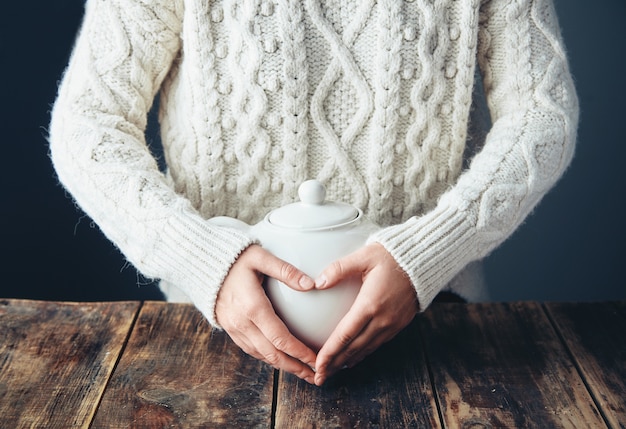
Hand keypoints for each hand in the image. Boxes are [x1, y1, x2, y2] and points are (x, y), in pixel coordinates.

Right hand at [215, 244, 316, 383]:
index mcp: (253, 306)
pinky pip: (251, 350)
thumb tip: (311, 284)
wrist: (201, 263)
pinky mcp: (230, 329)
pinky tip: (280, 360)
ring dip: (282, 366)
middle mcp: (242, 322)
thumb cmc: (235, 258)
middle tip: (315, 376)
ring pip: (261, 355)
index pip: (280, 338)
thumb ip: (285, 270)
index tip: (316, 360)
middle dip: (295, 367)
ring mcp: (234, 328)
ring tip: (302, 371)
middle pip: (272, 354)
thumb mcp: (260, 256)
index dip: (299, 352)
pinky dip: (267, 358)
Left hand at [313, 243, 417, 385]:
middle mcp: (382, 319)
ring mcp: (392, 324)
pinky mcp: (399, 324)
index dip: (330, 352)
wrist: (422, 260)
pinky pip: (377, 344)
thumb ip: (339, 269)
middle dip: (335, 364)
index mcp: (370, 304)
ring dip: (347, 362)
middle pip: (354, 348)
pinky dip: (362, 354)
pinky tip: (352, 358)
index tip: (317, 365)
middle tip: (319, 377)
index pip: (345, 335)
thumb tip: (317, 282)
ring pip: (366, 349)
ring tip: (331, 371)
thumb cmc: (390, 256)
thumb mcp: (364, 256)